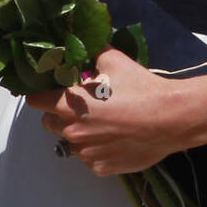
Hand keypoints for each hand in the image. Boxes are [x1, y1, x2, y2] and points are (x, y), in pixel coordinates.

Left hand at [23, 45, 190, 175]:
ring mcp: (86, 153)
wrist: (171, 119)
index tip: (50, 91)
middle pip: (49, 123)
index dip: (41, 93)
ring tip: (103, 123)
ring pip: (70, 142)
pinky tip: (114, 139)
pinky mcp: (101, 168)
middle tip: (83, 105)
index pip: (36, 101)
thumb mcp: (113, 60)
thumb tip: (80, 38)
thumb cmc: (139, 88)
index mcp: (68, 105)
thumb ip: (91, 51)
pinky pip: (89, 158)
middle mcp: (71, 132)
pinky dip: (96, 149)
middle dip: (59, 114)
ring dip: (79, 133)